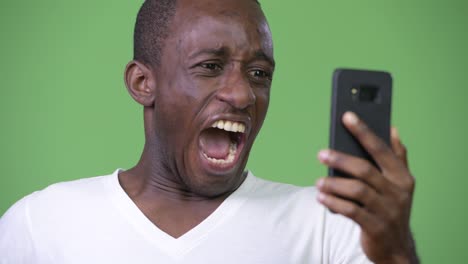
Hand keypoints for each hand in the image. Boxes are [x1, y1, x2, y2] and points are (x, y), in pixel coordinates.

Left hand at [316, 112, 418, 263]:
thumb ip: (397, 157)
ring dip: (334, 184)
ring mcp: (387, 210)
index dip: (363, 131)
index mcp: (402, 177)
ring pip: (357, 190)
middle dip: (341, 159)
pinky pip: (351, 211)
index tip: (347, 116)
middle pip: (365, 169)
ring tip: (319, 182)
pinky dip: (334, 202)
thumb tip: (393, 129)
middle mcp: (398, 192)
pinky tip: (321, 197)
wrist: (396, 247)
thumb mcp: (399, 184)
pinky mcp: (375, 227)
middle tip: (321, 154)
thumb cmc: (390, 207)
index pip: (381, 149)